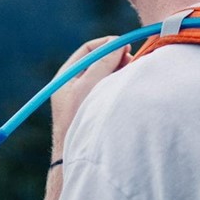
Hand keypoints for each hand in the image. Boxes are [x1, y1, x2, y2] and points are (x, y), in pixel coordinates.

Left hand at [50, 35, 131, 155]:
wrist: (73, 155)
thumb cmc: (78, 118)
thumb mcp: (88, 86)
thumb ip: (102, 63)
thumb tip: (117, 44)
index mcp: (67, 75)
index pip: (89, 50)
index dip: (107, 44)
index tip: (125, 45)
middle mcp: (74, 84)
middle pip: (99, 61)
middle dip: (116, 58)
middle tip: (132, 60)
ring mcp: (84, 97)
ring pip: (106, 75)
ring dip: (119, 72)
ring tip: (131, 75)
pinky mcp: (94, 108)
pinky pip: (109, 89)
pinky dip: (119, 85)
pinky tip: (127, 88)